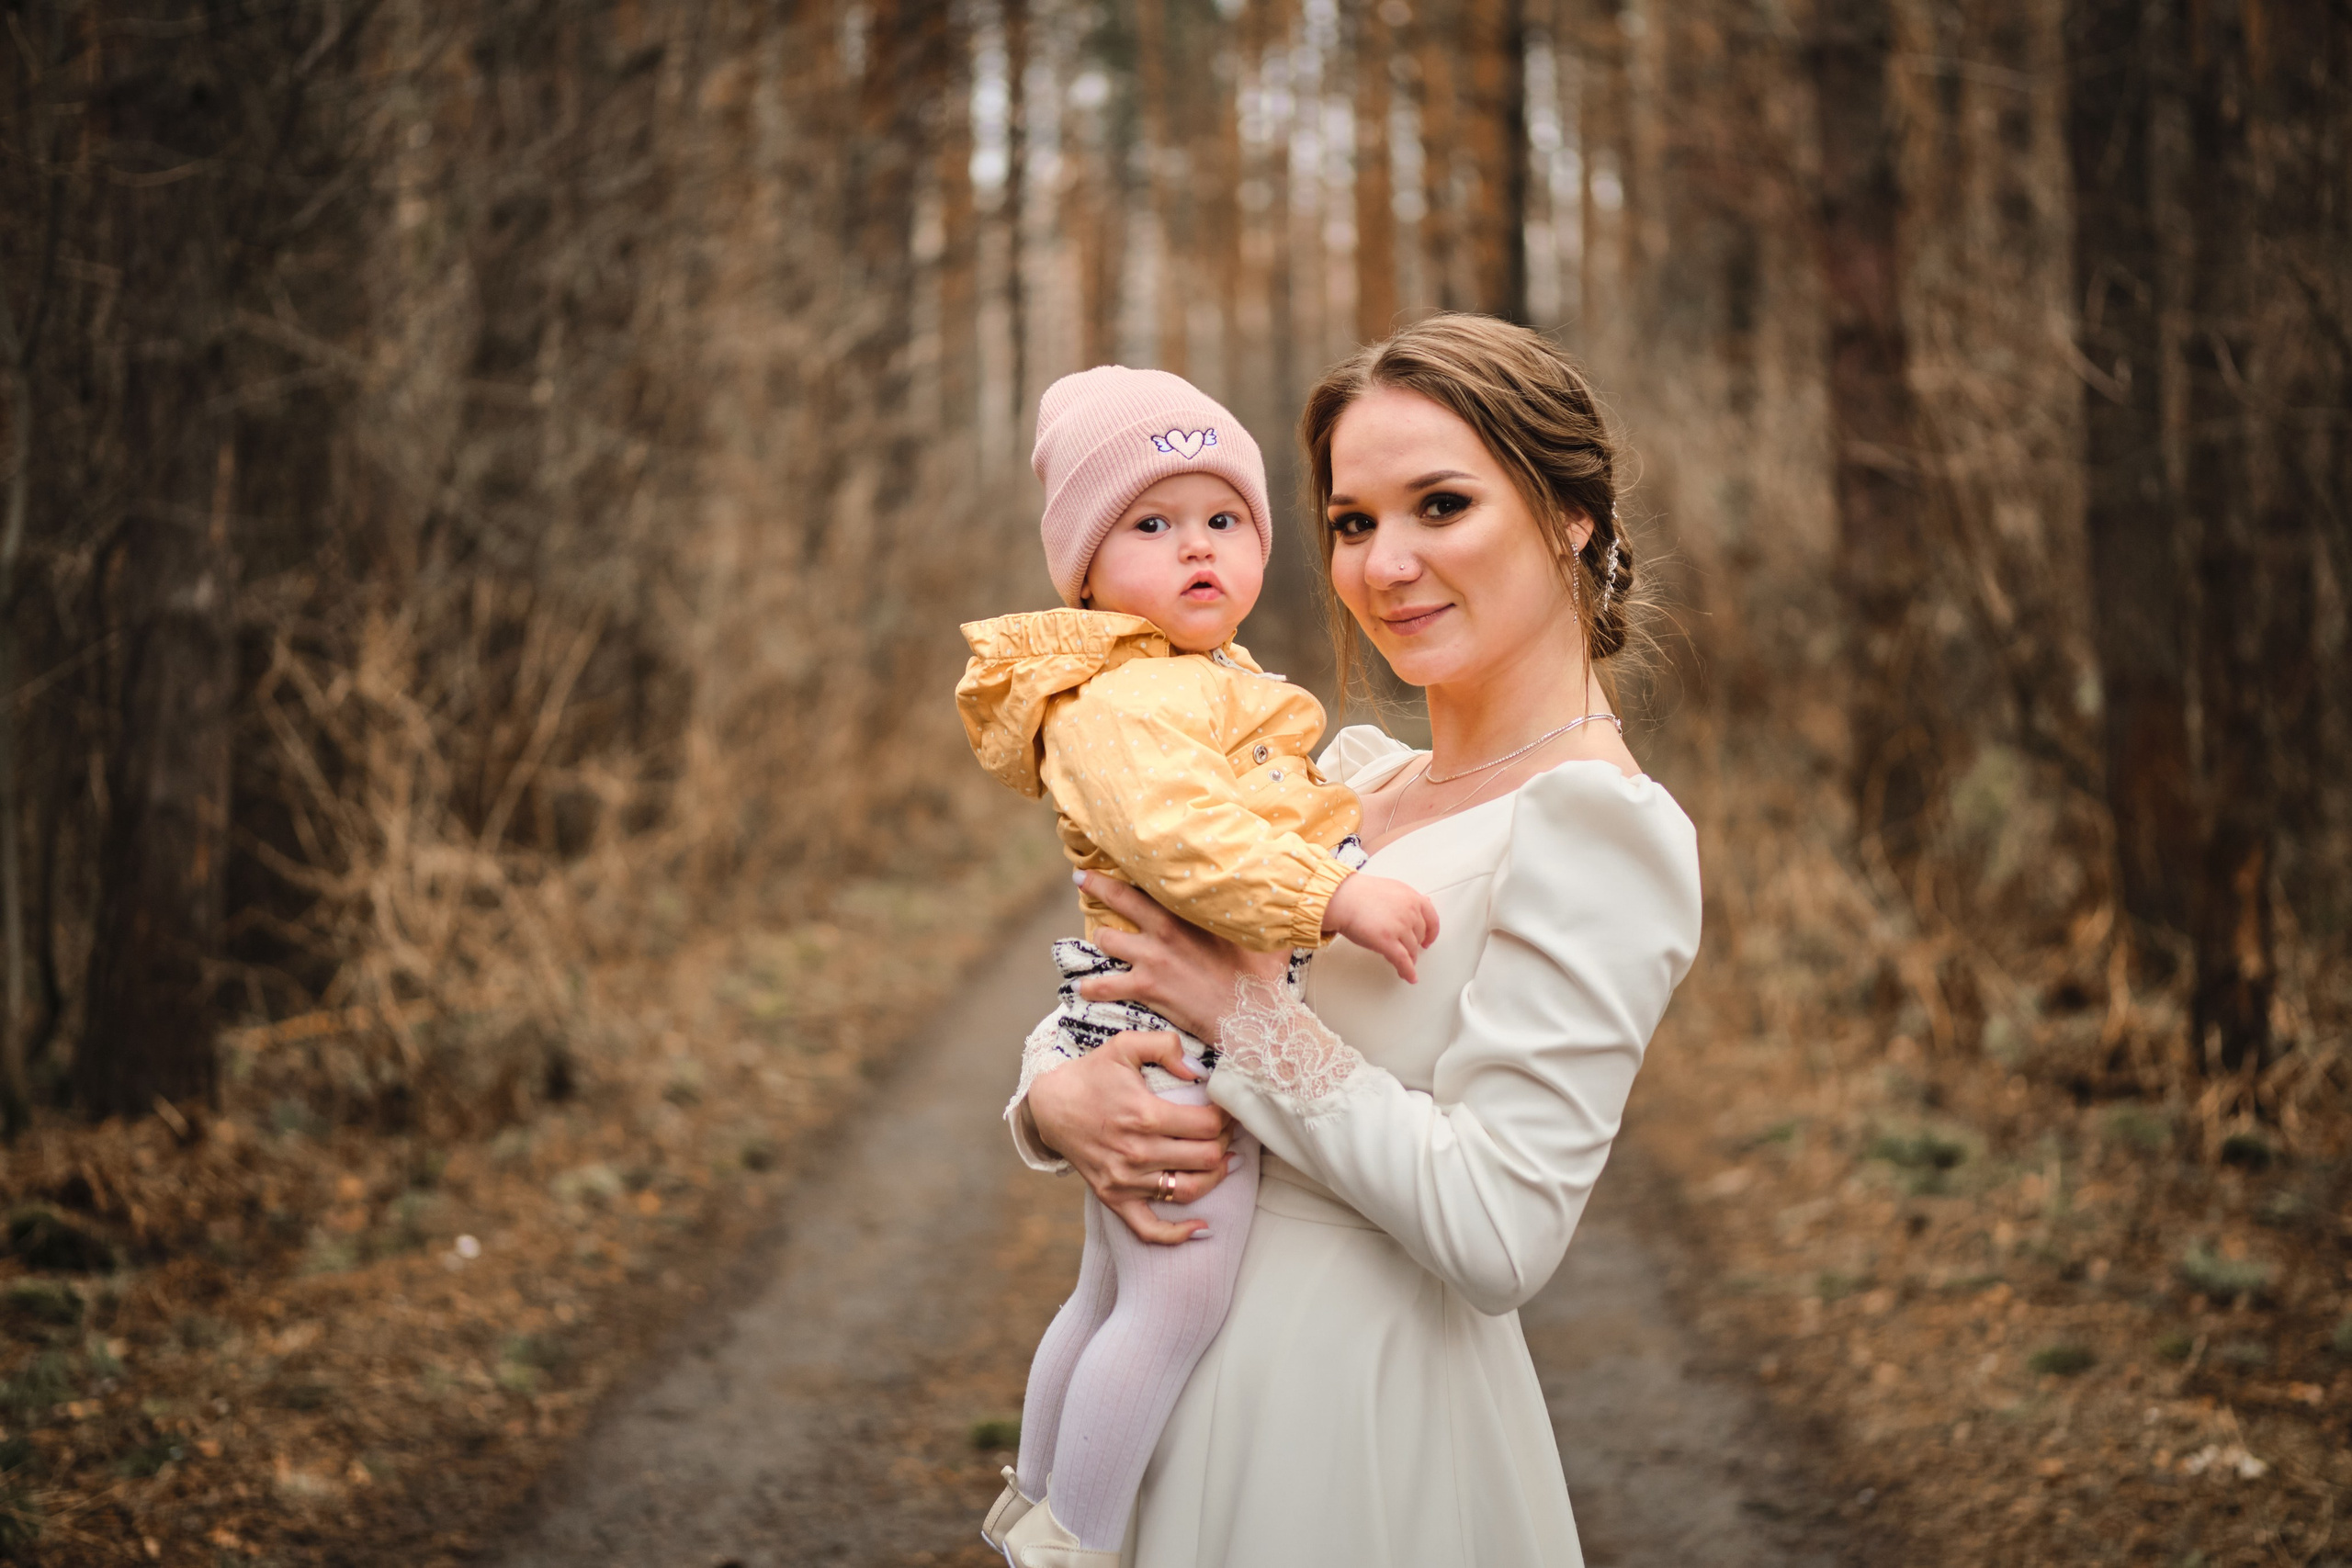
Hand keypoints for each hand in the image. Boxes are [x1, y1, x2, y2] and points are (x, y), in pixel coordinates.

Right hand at [1025, 1028, 1235, 1244]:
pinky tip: (1201, 1227)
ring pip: (1188, 1190)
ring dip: (1215, 1177)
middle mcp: (1137, 1152)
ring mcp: (1125, 1179)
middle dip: (1224, 1143)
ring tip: (1224, 1161)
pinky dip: (1178, 1234)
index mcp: (1145, 1115)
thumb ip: (1164, 1045)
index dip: (1227, 1117)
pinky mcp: (1114, 1198)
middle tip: (1227, 1131)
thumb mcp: (1124, 1045)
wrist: (1050, 1106)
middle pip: (1205, 1158)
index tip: (1228, 1110)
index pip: (1207, 1125)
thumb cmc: (1092, 1075)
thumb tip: (1197, 1069)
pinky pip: (1149, 1229)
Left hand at [1075, 872, 1289, 1038]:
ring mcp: (1153, 957)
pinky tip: (1082, 987)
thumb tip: (1295, 898)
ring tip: (1096, 940)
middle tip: (1082, 876)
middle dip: (1098, 885)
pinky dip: (1092, 987)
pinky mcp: (1146, 986)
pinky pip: (1106, 985)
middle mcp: (1166, 929)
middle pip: (1121, 898)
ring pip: (1107, 939)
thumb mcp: (1264, 936)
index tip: (1124, 855)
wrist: (1251, 1015)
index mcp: (1192, 912)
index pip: (1158, 881)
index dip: (1139, 867)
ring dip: (1101, 940)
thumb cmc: (1261, 976)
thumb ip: (1265, 915)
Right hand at [1320, 872, 1440, 981]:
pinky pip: (1403, 961)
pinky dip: (1408, 971)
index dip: (1432, 933)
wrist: (1340, 898)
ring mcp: (1399, 927)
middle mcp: (1409, 911)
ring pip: (1411, 949)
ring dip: (1409, 959)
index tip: (1429, 940)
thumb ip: (1408, 899)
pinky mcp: (1387, 942)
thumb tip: (1422, 905)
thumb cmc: (1358, 894)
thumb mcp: (1391, 889)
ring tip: (1403, 963)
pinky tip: (1409, 976)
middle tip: (1409, 951)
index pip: (1432, 919)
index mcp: (1411, 897)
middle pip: (1419, 936)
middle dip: (1414, 946)